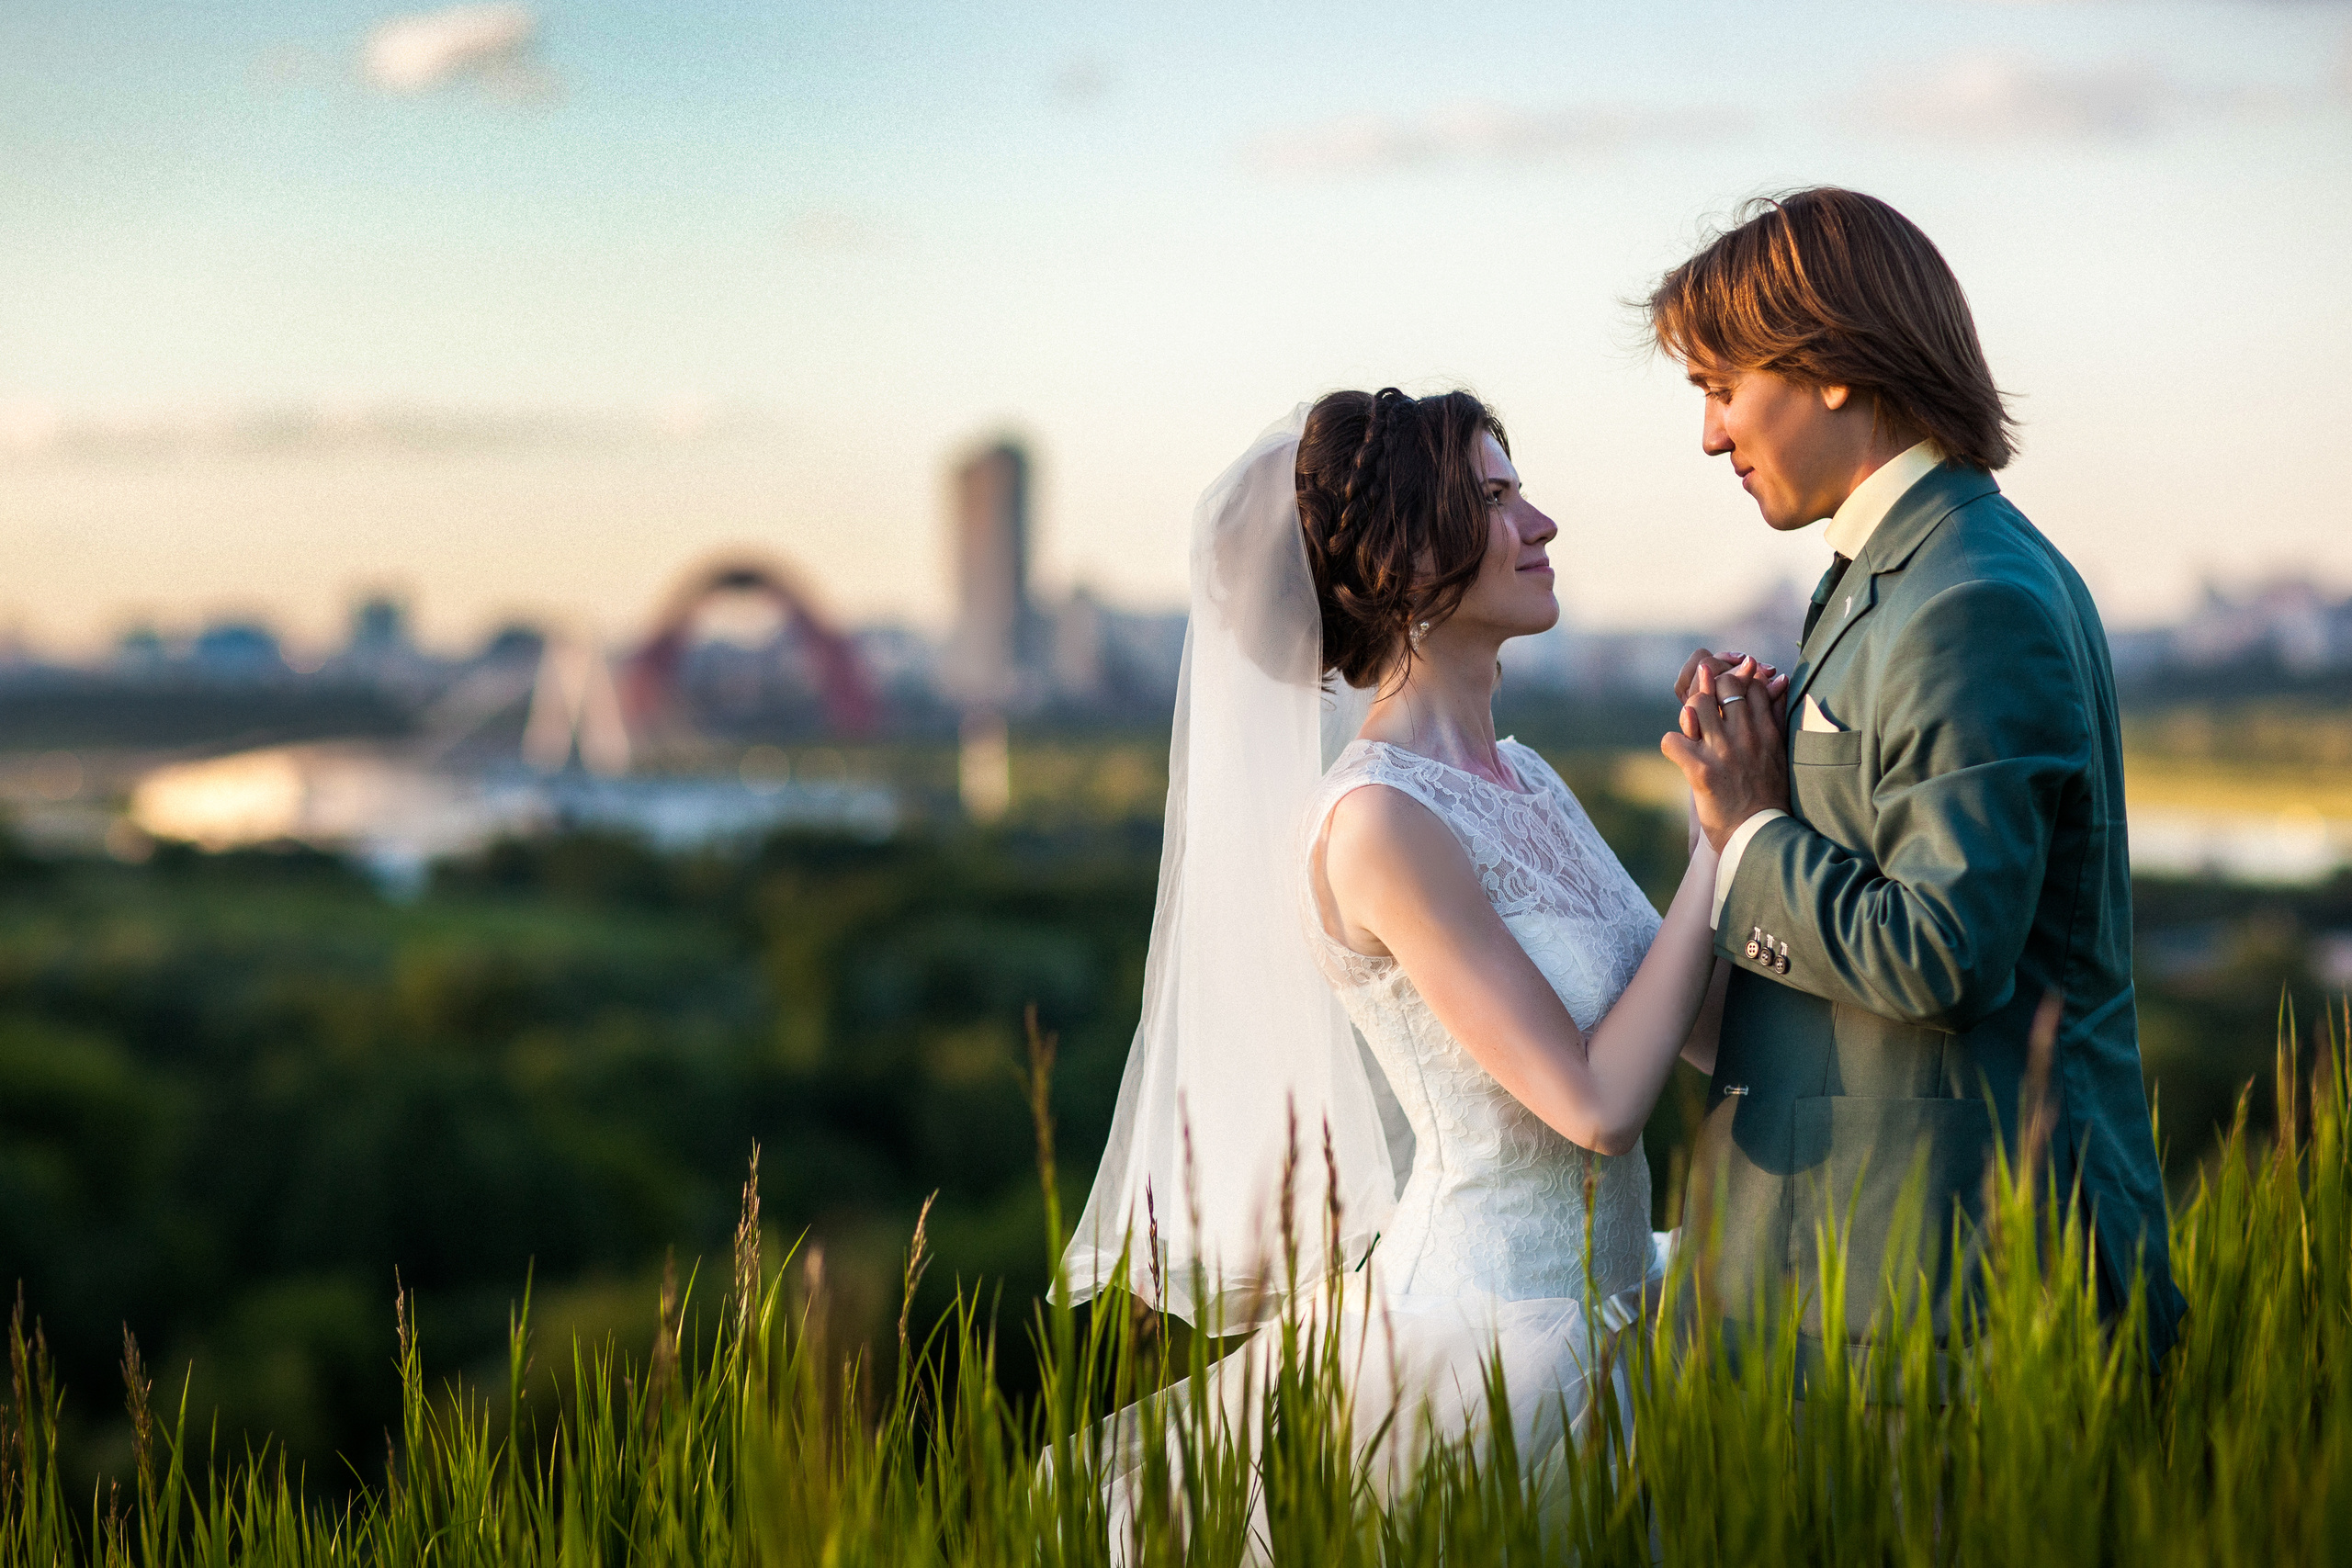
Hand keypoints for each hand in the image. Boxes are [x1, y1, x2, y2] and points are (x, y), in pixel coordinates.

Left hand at [1660, 656, 1789, 851]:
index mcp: (1767, 731)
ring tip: (1692, 730)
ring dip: (1688, 714)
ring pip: (1695, 706)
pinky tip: (1680, 754)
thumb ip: (1775, 715)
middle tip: (1704, 705)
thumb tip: (1777, 679)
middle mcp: (1747, 736)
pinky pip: (1672, 740)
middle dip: (1709, 690)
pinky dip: (1671, 745)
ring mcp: (1723, 752)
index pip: (1751, 684)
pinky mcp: (1701, 772)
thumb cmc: (1767, 795)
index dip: (1735, 681)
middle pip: (1723, 685)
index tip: (1725, 694)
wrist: (1758, 836)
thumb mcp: (1779, 751)